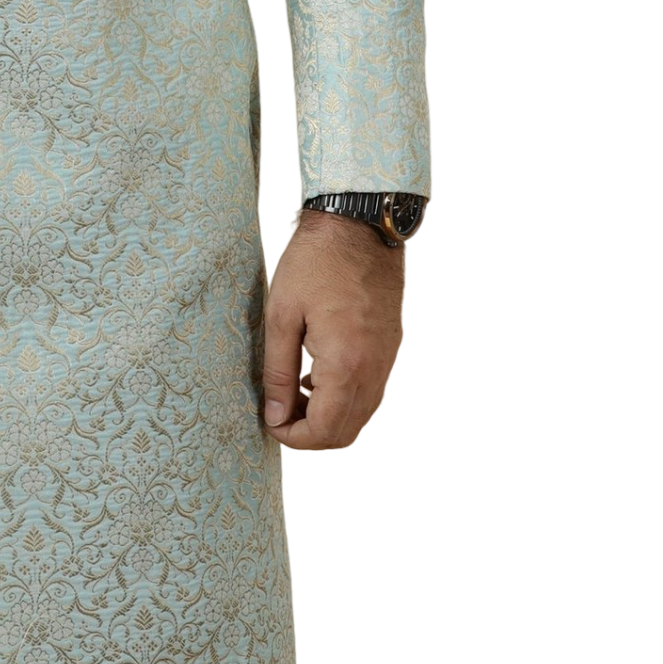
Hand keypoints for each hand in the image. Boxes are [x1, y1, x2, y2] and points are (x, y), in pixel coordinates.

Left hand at [260, 207, 406, 450]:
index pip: (325, 431)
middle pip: (347, 433)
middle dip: (311, 434)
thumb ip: (278, 371)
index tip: (271, 423)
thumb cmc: (315, 262)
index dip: (294, 438)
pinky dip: (345, 397)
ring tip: (295, 390)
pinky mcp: (391, 347)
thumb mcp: (282, 313)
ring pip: (362, 415)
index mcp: (345, 365)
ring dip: (329, 416)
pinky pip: (371, 392)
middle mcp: (374, 371)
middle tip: (281, 412)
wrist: (359, 225)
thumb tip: (275, 415)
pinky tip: (317, 373)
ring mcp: (388, 360)